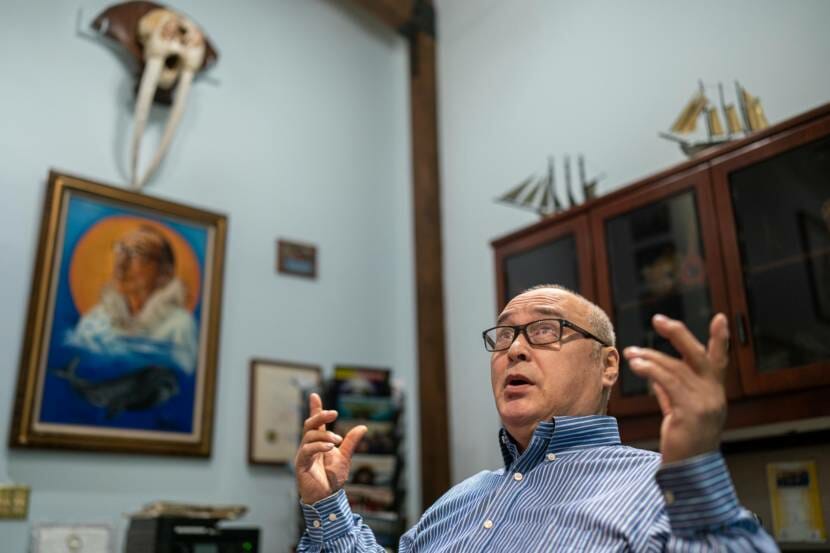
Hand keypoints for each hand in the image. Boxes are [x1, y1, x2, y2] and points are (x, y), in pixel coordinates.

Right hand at [294, 393, 367, 504]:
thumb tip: (363, 427)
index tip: (314, 395)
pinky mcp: (301, 463)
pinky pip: (308, 450)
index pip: (316, 422)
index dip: (315, 409)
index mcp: (319, 442)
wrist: (326, 497)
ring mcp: (304, 454)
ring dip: (325, 436)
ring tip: (337, 441)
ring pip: (309, 435)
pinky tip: (330, 447)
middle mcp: (309, 445)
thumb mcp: (345, 457)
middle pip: (310, 424)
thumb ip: (351, 442)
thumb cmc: (332, 478)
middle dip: (320, 416)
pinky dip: (319, 446)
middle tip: (334, 413)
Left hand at [623, 313, 728, 463]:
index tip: (720, 317)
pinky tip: (636, 365)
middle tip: (658, 320)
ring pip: (675, 368)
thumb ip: (671, 391)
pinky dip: (650, 370)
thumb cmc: (684, 441)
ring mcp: (704, 403)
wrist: (689, 471)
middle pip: (698, 355)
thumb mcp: (680, 411)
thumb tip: (655, 372)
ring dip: (650, 357)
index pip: (720, 360)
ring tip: (631, 353)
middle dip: (678, 334)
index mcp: (715, 392)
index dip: (720, 339)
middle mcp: (714, 394)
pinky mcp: (690, 411)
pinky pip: (667, 382)